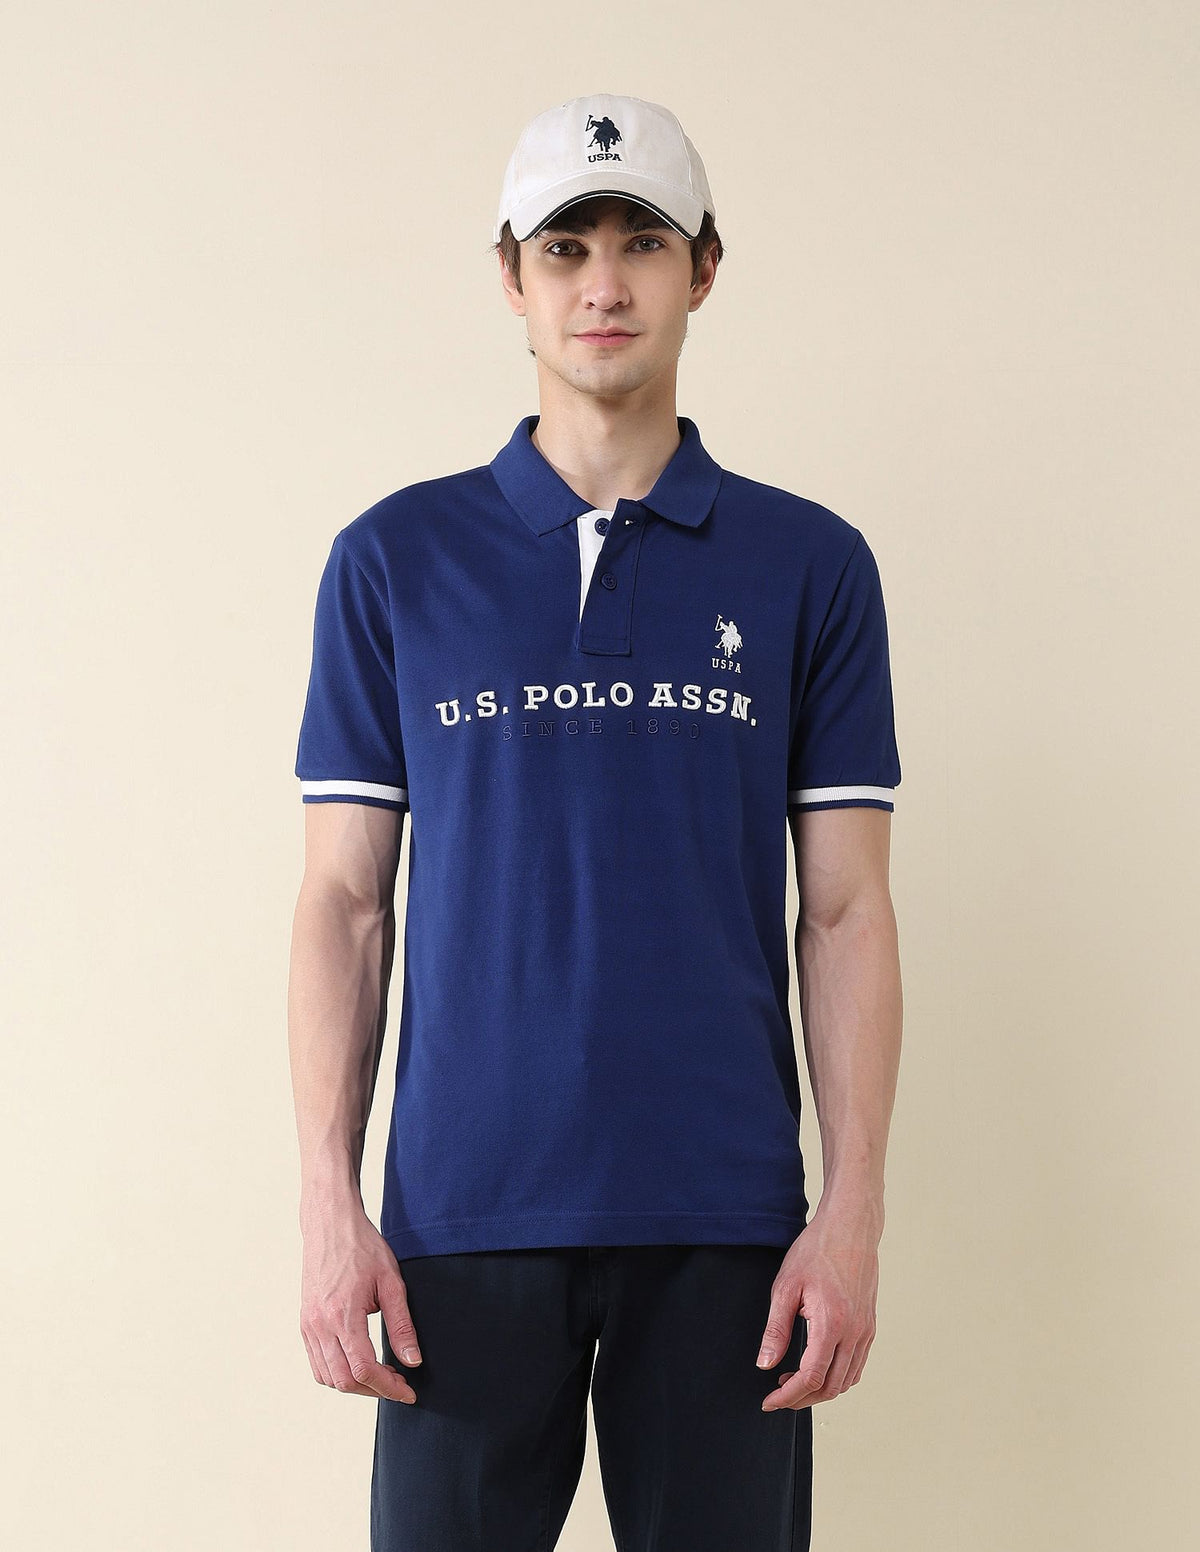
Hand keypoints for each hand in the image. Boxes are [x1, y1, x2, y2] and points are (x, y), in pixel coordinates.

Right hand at [299, 1208, 422, 1403]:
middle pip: (344, 1381)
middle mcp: (320, 1325)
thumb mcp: (391, 1282)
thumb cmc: (362, 1247)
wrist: (330, 1225)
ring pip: (328, 1377)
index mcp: (342, 1315)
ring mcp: (308, 1326)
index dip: (388, 1387)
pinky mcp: (305, 1323)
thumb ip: (401, 1325)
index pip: (363, 1369)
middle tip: (399, 1383)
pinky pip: (317, 1363)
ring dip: (355, 1385)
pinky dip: (337, 1373)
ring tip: (381, 1374)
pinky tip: (358, 1363)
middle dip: (374, 1390)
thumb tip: (412, 1361)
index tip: (408, 1391)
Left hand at [756, 1204, 880, 1410]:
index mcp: (832, 1324)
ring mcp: (866, 1330)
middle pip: (831, 1387)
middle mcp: (855, 1333)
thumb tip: (765, 1365)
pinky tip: (818, 1367)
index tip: (769, 1401)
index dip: (788, 1397)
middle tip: (778, 1395)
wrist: (850, 1226)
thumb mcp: (786, 1286)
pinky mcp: (870, 1325)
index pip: (811, 1378)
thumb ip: (776, 1329)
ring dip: (820, 1390)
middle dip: (802, 1399)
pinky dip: (838, 1377)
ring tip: (793, 1381)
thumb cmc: (816, 1250)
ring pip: (847, 1380)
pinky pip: (857, 1365)